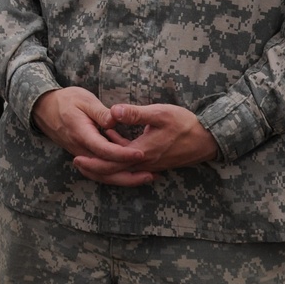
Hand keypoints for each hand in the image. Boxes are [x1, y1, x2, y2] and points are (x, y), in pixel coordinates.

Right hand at [32, 88, 155, 185]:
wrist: (45, 108)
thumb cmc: (66, 100)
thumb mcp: (84, 100)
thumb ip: (101, 112)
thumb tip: (116, 120)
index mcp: (81, 133)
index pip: (104, 150)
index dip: (123, 154)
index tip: (141, 153)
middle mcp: (80, 149)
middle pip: (104, 171)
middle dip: (128, 176)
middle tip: (151, 175)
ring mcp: (80, 154)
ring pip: (102, 174)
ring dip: (124, 178)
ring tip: (146, 176)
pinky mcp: (83, 156)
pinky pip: (99, 170)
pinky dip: (115, 174)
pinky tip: (131, 169)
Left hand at [72, 103, 217, 186]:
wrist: (208, 139)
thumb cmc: (185, 124)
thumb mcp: (160, 114)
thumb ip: (136, 113)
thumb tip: (113, 111)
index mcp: (142, 152)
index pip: (112, 163)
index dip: (93, 162)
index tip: (77, 157)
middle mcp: (144, 162)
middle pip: (114, 171)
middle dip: (94, 168)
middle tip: (76, 162)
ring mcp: (150, 163)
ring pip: (122, 169)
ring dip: (106, 163)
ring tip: (89, 155)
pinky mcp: (154, 160)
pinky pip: (132, 163)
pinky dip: (119, 156)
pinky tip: (114, 139)